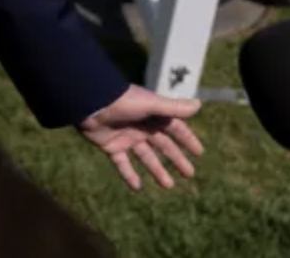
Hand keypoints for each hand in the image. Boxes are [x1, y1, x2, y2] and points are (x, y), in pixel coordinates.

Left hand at [77, 84, 203, 190]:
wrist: (89, 103)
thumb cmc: (122, 101)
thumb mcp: (150, 104)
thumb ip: (173, 107)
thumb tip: (199, 105)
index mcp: (152, 114)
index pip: (174, 129)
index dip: (187, 139)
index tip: (199, 153)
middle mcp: (141, 126)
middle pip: (163, 146)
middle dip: (176, 159)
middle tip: (189, 174)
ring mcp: (126, 137)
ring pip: (145, 157)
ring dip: (157, 171)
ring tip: (168, 186)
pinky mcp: (111, 146)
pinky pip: (122, 164)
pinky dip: (129, 176)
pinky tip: (138, 188)